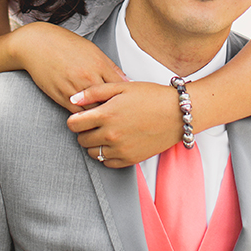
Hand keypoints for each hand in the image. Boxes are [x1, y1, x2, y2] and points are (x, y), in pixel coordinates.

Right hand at [13, 21, 128, 110]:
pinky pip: (78, 113)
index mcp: (99, 64)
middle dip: (118, 110)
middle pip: (110, 102)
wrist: (36, 44)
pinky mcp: (61, 96)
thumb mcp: (92, 50)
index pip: (122, 88)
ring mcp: (74, 88)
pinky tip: (90, 118)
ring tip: (108, 122)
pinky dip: (85, 117)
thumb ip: (110, 67)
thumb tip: (127, 82)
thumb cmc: (65, 44)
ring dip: (101, 117)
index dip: (128, 98)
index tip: (130, 103)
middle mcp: (88, 77)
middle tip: (123, 118)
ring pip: (95, 111)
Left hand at [67, 80, 182, 166]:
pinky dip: (106, 155)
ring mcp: (121, 150)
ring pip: (93, 153)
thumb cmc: (150, 97)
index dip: (75, 119)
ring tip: (105, 132)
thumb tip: (73, 99)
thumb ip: (93, 92)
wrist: (177, 114)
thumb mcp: (120, 87)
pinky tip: (114, 143)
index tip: (82, 116)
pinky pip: (107, 163)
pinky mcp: (131, 160)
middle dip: (84, 131)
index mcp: (106, 115)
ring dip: (94, 144)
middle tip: (95, 123)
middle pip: (81, 140)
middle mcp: (111, 135)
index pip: (73, 125)